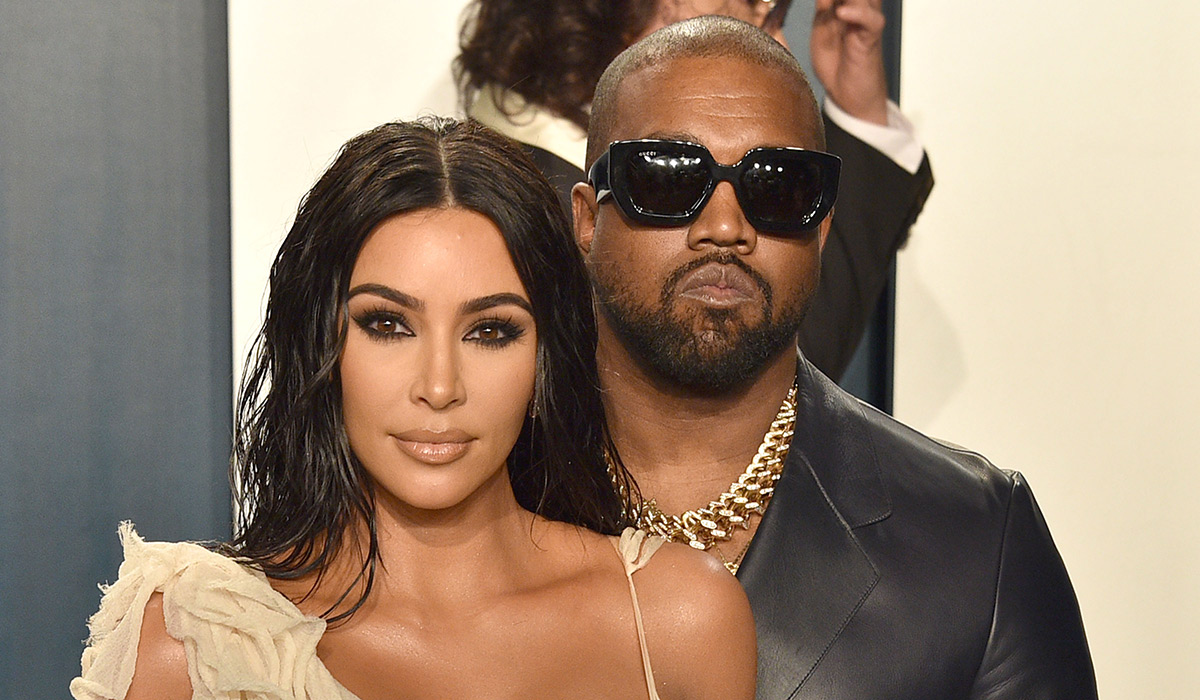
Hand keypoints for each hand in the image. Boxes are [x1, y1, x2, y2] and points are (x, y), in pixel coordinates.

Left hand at [810, 0, 889, 124]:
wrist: (847, 93)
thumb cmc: (836, 62)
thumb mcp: (821, 29)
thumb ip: (823, 9)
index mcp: (847, 3)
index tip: (819, 2)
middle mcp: (859, 8)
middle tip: (822, 3)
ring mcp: (866, 22)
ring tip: (828, 4)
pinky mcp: (871, 38)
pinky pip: (872, 20)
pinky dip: (858, 14)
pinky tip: (841, 13)